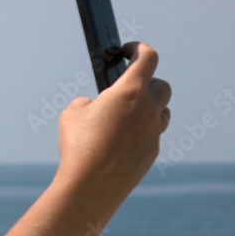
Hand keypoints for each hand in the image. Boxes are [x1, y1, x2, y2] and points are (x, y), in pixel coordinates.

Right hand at [54, 42, 171, 205]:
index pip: (147, 57)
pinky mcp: (152, 153)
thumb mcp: (72, 114)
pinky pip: (153, 136)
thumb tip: (93, 106)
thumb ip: (87, 102)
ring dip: (150, 108)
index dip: (139, 49)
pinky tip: (122, 141)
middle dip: (148, 82)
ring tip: (129, 114)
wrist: (91, 186)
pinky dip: (142, 133)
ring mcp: (154, 133)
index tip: (129, 50)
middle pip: (162, 86)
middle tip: (129, 87)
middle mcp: (149, 109)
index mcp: (130, 91)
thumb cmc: (79, 146)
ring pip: (162, 112)